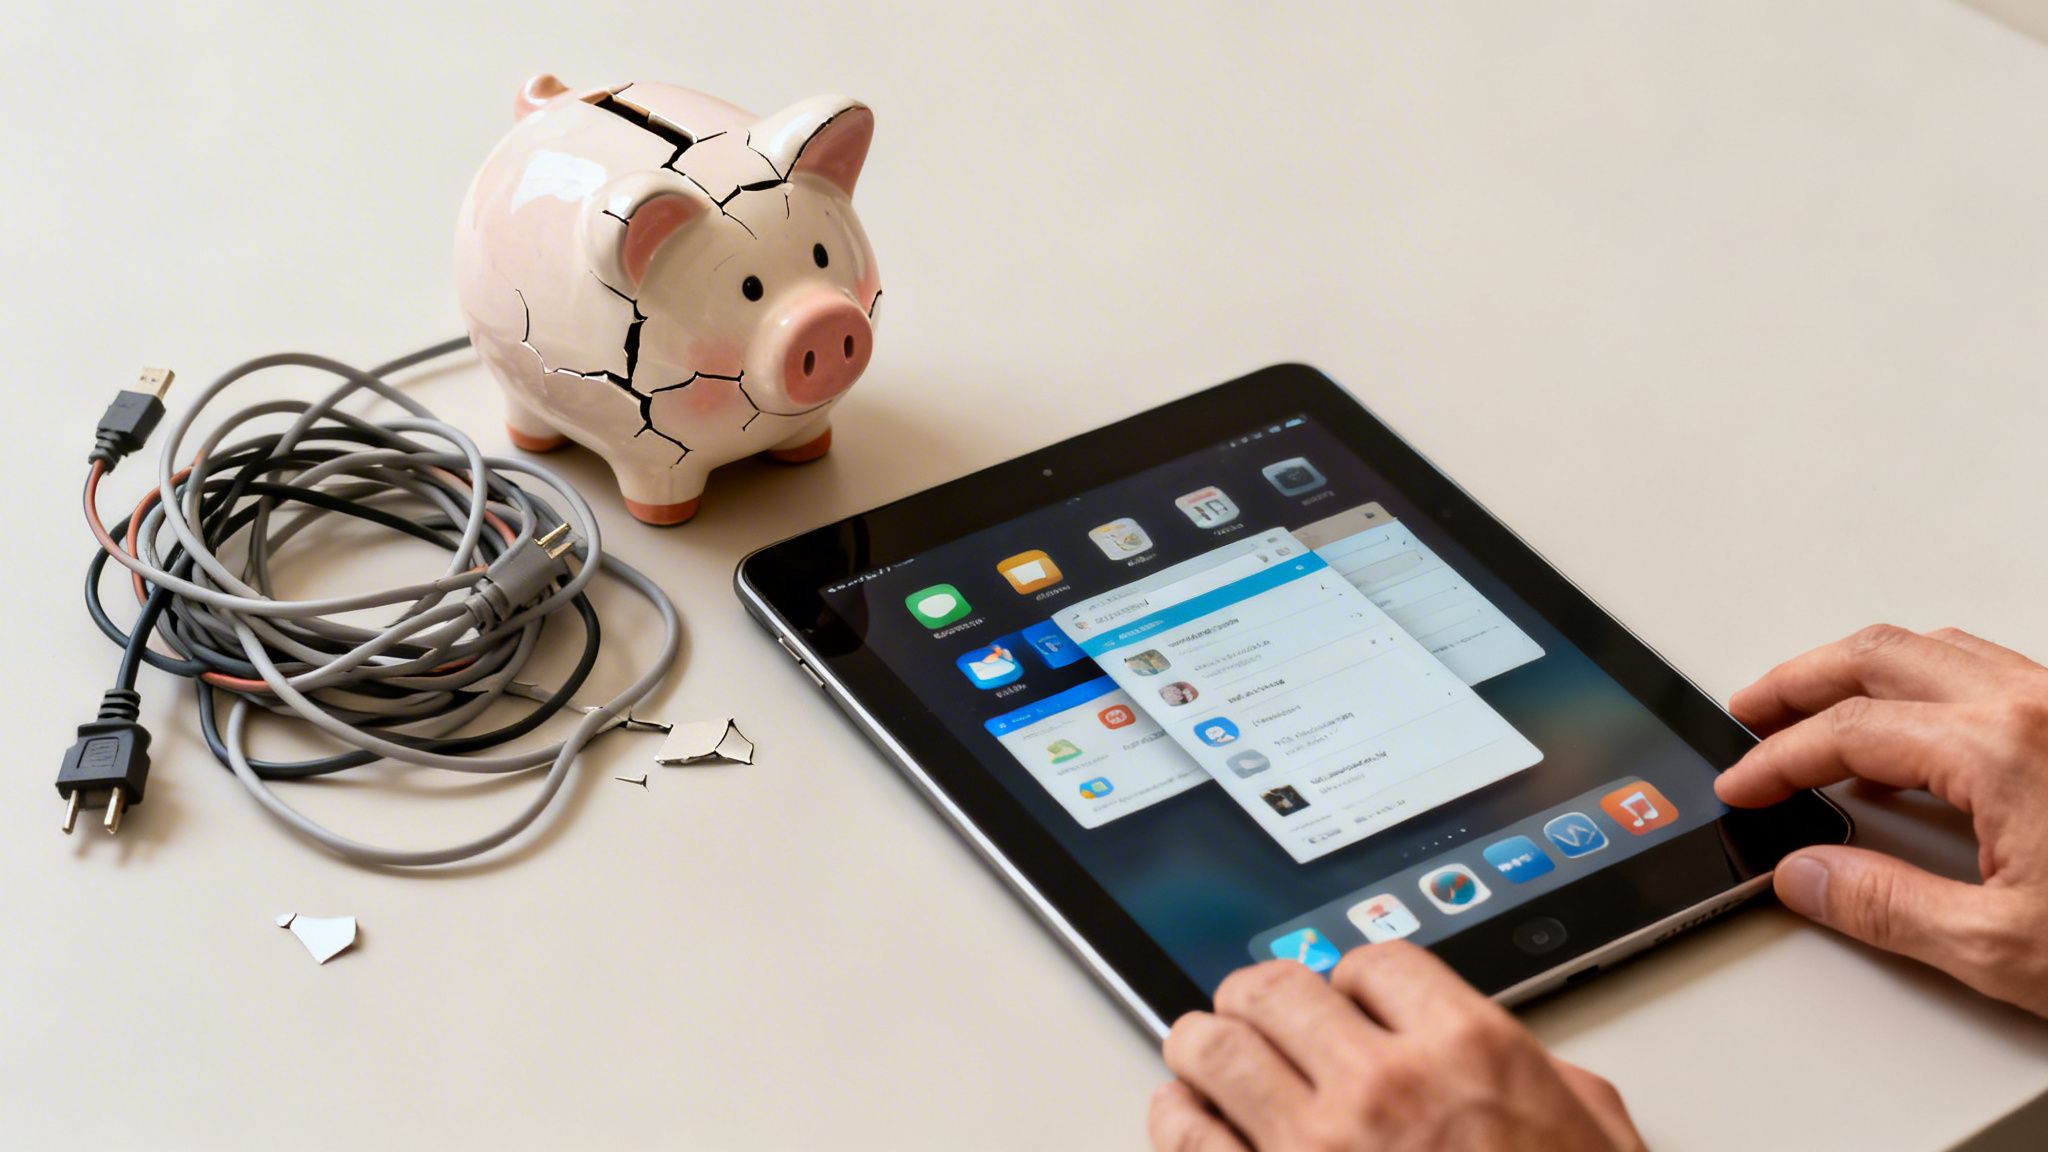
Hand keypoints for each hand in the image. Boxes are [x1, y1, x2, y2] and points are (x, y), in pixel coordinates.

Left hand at [1150, 943, 1642, 1150]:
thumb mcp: (1591, 1135)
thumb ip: (1541, 1078)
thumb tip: (1509, 1061)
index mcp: (1469, 1052)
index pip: (1373, 964)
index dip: (1353, 981)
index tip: (1345, 999)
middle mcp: (1385, 1087)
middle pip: (1276, 990)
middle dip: (1260, 998)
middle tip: (1255, 1012)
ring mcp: (1317, 1148)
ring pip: (1214, 1048)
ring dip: (1203, 1045)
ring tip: (1204, 1054)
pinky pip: (1187, 1139)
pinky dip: (1176, 1118)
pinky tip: (1187, 1116)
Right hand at [1717, 624, 2047, 1016]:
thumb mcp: (2006, 950)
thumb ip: (1888, 907)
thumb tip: (1811, 876)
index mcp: (2005, 748)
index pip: (1849, 732)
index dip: (1777, 760)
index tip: (1744, 786)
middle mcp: (2040, 705)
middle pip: (1881, 655)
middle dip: (1800, 680)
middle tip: (1750, 713)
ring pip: (1936, 649)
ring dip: (1860, 670)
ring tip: (1815, 706)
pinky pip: (1986, 668)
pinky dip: (1921, 682)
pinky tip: (1910, 726)